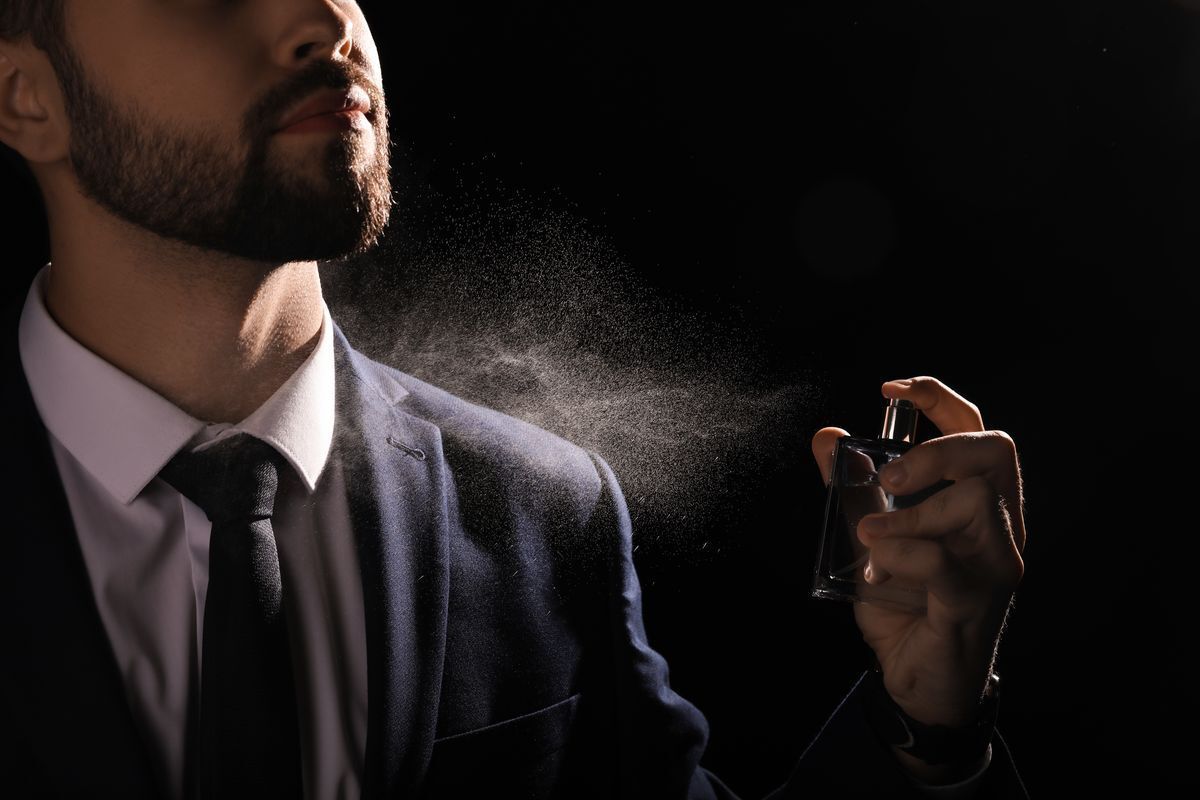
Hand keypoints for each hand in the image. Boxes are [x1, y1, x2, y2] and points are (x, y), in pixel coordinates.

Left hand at [811, 377, 1025, 734]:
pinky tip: (875, 569)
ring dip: (912, 512)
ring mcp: (994, 565)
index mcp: (978, 502)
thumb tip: (827, 435)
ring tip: (871, 534)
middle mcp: (1000, 527)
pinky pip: (942, 562)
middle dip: (935, 449)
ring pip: (977, 502)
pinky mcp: (973, 602)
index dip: (938, 398)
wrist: (918, 681)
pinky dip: (899, 555)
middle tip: (890, 478)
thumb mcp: (871, 535)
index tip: (889, 389)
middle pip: (996, 451)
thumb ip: (852, 487)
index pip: (977, 430)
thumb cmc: (906, 603)